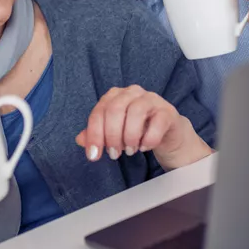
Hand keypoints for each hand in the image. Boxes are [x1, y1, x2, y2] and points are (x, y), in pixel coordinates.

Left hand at [76, 85, 212, 169]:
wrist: (167, 134)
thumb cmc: (137, 131)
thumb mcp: (113, 134)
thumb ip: (96, 134)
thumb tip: (80, 140)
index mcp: (115, 96)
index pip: (99, 111)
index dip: (94, 134)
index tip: (94, 156)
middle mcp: (132, 92)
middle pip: (115, 109)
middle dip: (112, 135)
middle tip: (114, 154)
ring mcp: (152, 99)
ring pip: (136, 112)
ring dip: (130, 136)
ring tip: (130, 151)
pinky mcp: (168, 111)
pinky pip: (157, 122)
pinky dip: (148, 138)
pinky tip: (145, 147)